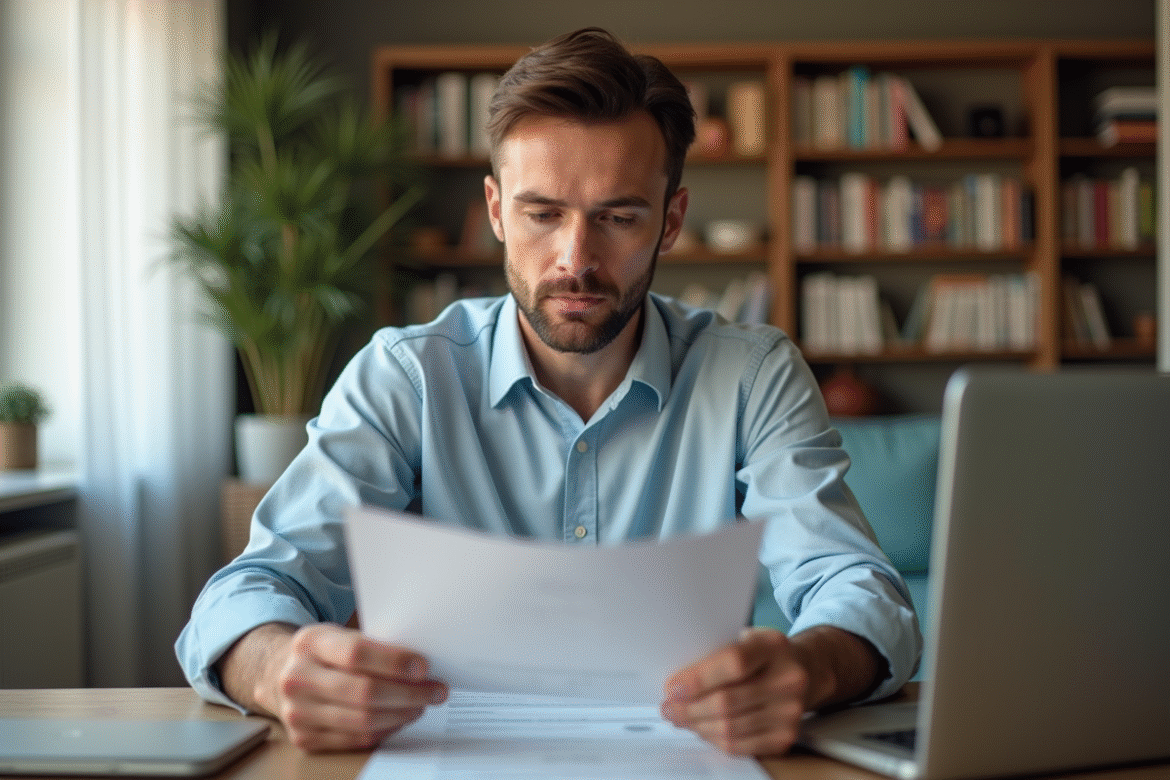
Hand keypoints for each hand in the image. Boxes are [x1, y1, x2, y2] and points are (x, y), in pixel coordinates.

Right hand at [248, 623, 447, 751]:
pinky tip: (400, 718)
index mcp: (310, 642)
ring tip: (421, 705)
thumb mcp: (338, 634)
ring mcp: (297, 711)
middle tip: (435, 690)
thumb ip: (372, 644)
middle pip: (363, 692)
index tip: (424, 667)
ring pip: (362, 721)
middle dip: (408, 694)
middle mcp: (297, 677)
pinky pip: (355, 739)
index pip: (356, 653)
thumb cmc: (323, 652)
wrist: (278, 674)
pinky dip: (385, 730)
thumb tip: (420, 664)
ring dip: (401, 714)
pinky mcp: (304, 738)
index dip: (394, 662)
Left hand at [659, 627, 808, 755]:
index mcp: (773, 645)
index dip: (698, 679)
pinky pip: (739, 745)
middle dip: (689, 708)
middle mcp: (788, 679)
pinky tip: (701, 728)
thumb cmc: (763, 654)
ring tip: (679, 718)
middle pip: (727, 702)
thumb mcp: (746, 638)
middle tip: (668, 706)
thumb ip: (717, 652)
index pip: (733, 663)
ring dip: (696, 725)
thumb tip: (677, 681)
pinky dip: (713, 738)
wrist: (805, 671)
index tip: (672, 687)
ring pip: (730, 728)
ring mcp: (790, 711)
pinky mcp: (785, 737)